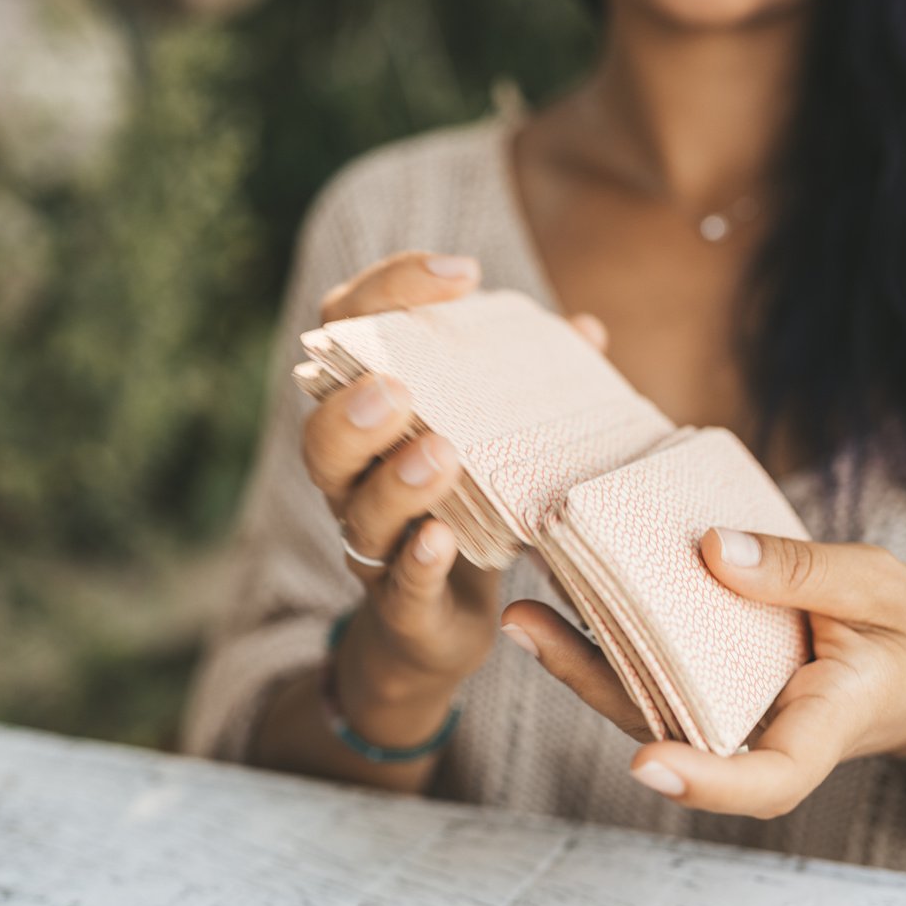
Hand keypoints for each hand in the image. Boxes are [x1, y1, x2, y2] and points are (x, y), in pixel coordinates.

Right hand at [303, 251, 607, 743]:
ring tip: (440, 453)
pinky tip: (442, 539)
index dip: (390, 294)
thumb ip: (528, 390)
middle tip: (398, 386)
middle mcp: (354, 480)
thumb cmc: (467, 516)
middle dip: (353, 405)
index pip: (347, 334)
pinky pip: (399, 584)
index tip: (462, 274)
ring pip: (358, 510)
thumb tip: (584, 330)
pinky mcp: (401, 607)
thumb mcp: (496, 447)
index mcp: (370, 422)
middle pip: (321, 435)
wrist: (436, 632)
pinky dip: (418, 561)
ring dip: (394, 481)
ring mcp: (371, 546)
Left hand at [500, 528, 905, 816]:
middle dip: (589, 684)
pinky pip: (656, 670)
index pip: (767, 779)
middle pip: (667, 731)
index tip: (647, 767)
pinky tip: (565, 589)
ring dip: (578, 657)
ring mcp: (731, 714)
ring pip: (646, 700)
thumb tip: (712, 551)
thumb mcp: (879, 585)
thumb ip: (802, 573)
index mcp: (820, 726)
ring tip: (520, 608)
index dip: (707, 783)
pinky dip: (609, 634)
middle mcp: (760, 732)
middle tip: (523, 625)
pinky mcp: (713, 686)